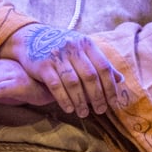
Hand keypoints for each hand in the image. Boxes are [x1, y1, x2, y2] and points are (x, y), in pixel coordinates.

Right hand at [2, 24, 124, 118]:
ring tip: (83, 113)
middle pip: (90, 76)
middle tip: (100, 111)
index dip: (110, 87)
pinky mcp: (43, 65)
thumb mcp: (82, 50)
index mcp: (86, 44)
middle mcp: (73, 48)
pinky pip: (56, 85)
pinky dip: (64, 99)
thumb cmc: (62, 47)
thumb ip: (100, 63)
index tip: (113, 103)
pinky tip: (69, 109)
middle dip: (97, 96)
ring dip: (80, 101)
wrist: (31, 37)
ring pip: (73, 82)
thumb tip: (120, 79)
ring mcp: (57, 55)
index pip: (104, 67)